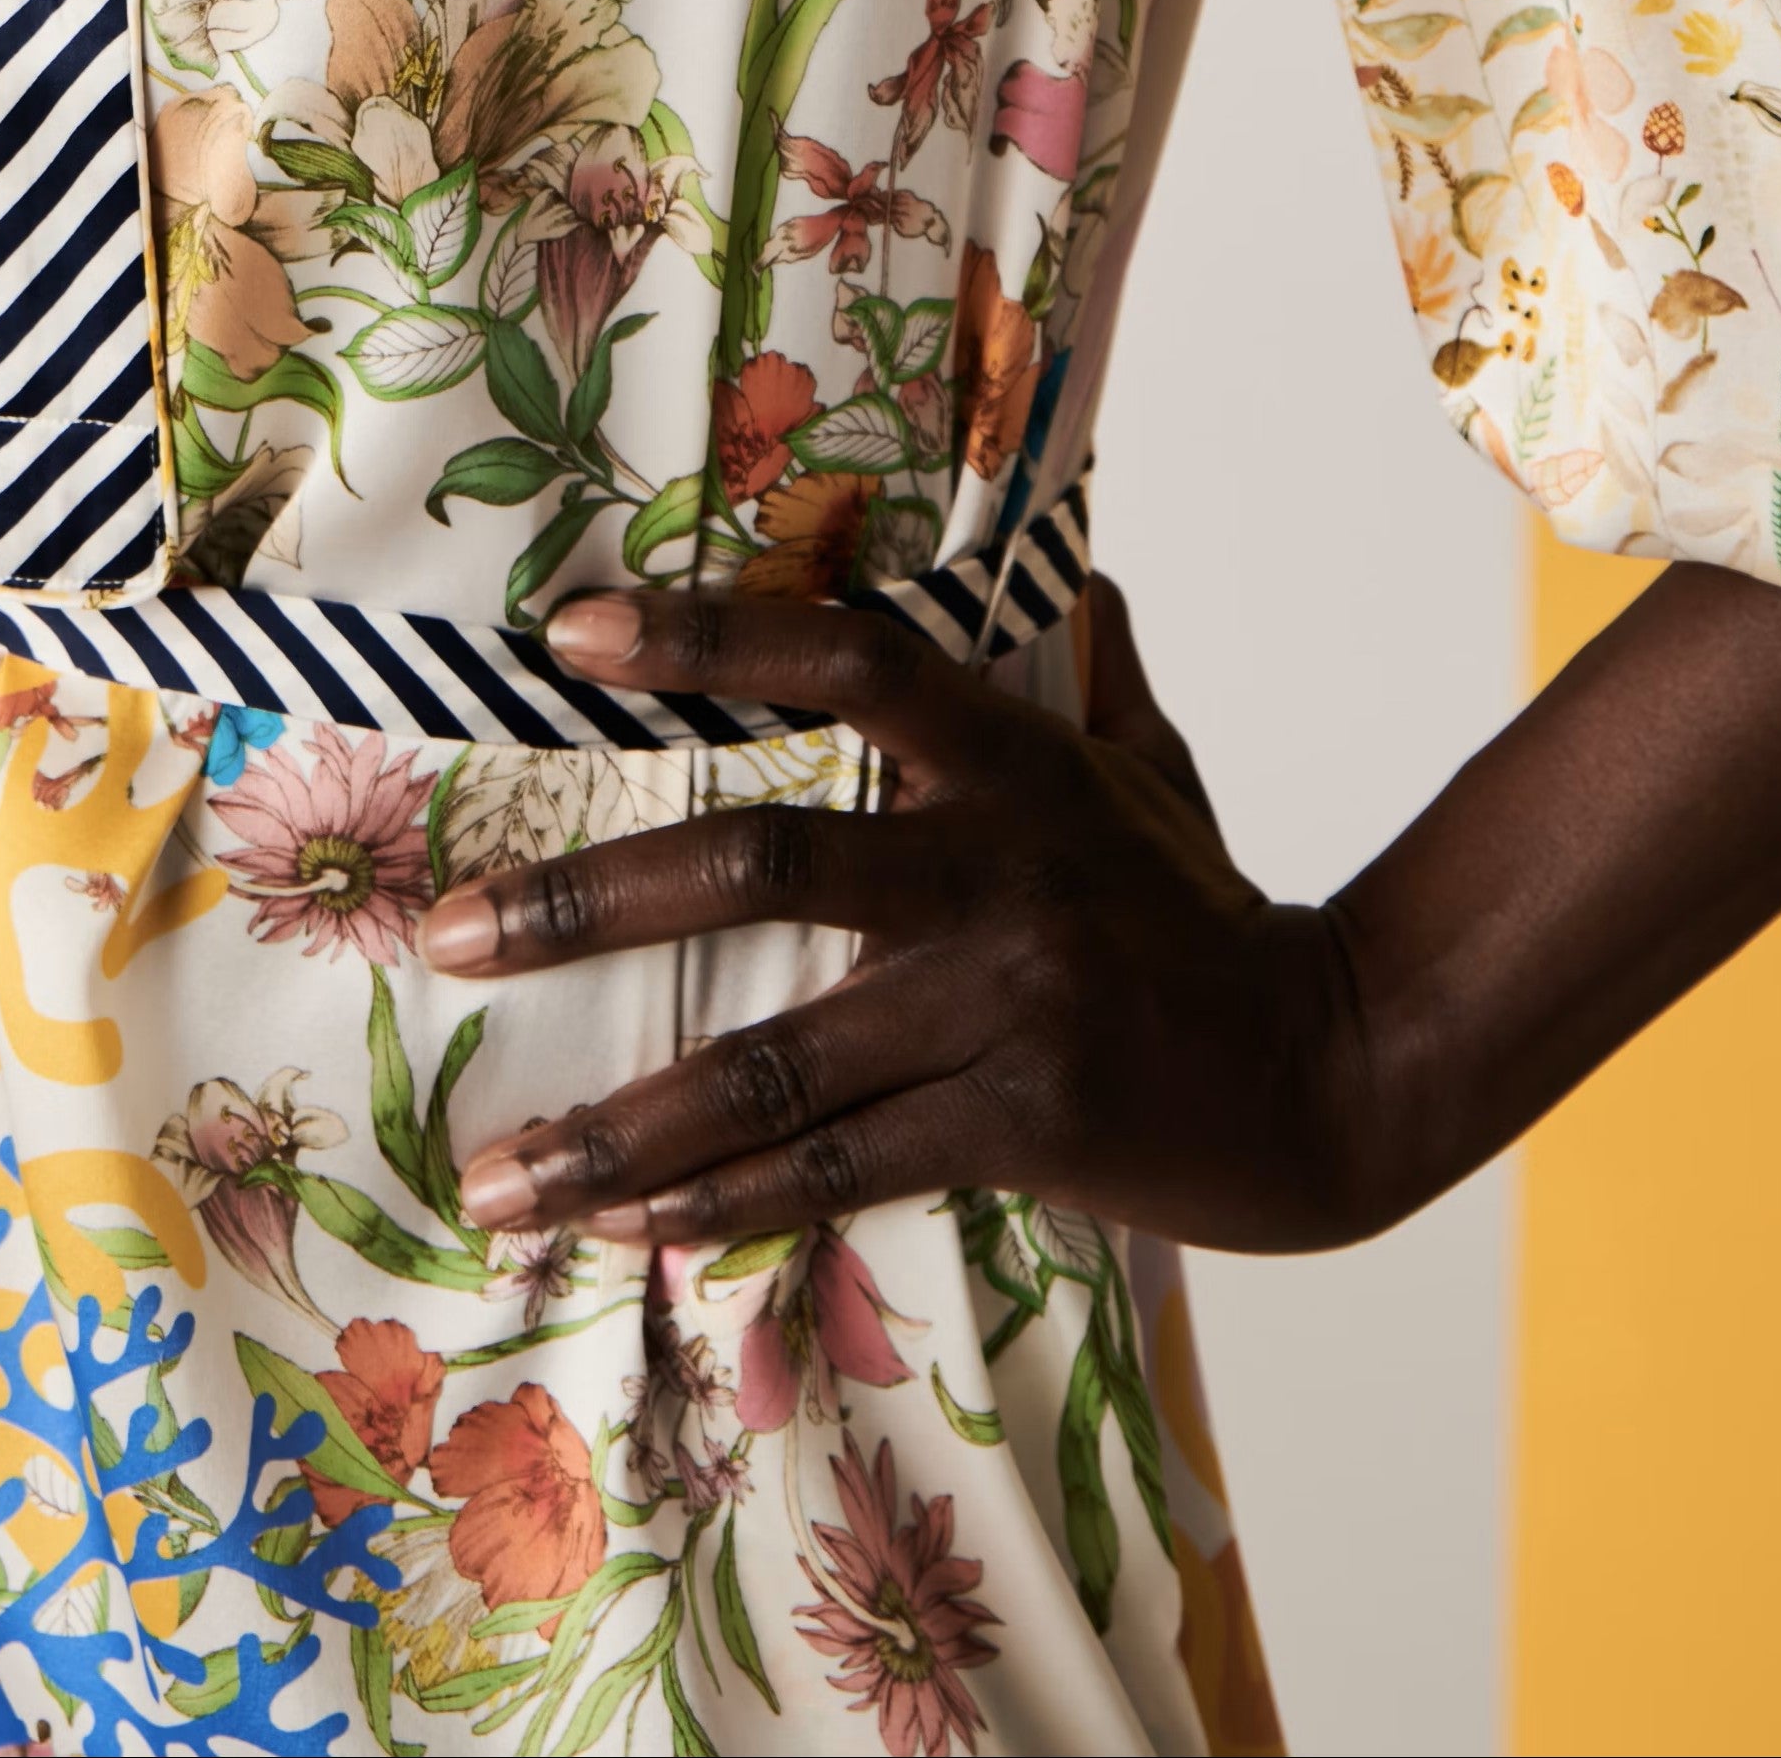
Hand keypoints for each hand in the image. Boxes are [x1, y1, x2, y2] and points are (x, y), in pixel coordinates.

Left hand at [414, 575, 1390, 1257]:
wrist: (1334, 1071)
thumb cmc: (1212, 907)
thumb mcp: (1148, 762)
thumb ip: (1090, 664)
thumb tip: (1071, 559)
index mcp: (1010, 758)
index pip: (843, 657)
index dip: (707, 635)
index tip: (566, 634)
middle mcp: (994, 866)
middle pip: (760, 859)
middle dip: (586, 902)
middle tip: (446, 930)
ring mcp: (1004, 1002)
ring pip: (773, 1062)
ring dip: (618, 1124)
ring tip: (496, 1172)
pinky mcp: (1019, 1127)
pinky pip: (839, 1169)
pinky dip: (722, 1200)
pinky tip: (626, 1221)